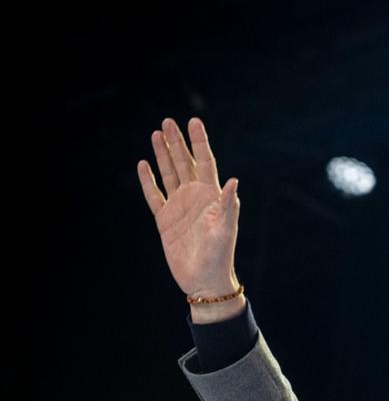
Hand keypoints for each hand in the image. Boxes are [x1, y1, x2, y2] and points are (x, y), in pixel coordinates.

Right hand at [137, 117, 239, 299]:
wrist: (204, 279)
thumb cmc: (220, 255)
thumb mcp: (225, 229)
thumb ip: (228, 205)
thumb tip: (234, 181)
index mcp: (212, 196)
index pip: (205, 161)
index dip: (199, 142)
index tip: (193, 121)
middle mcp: (195, 197)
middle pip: (185, 163)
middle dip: (177, 142)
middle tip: (168, 121)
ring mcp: (179, 207)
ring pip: (169, 174)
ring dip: (163, 155)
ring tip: (156, 134)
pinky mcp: (165, 220)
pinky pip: (154, 195)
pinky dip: (148, 180)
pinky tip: (144, 164)